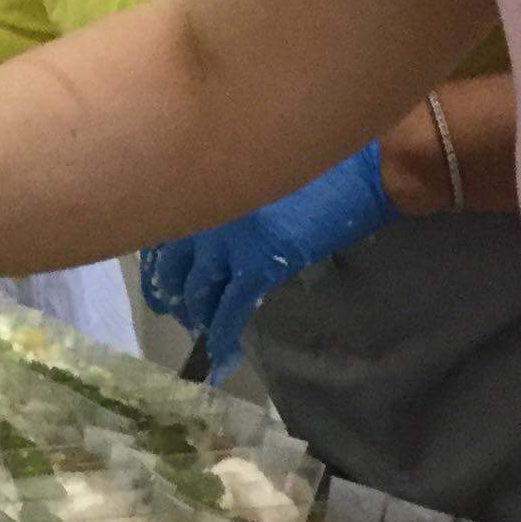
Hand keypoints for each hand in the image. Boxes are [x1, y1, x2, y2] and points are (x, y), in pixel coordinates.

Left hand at [139, 143, 392, 382]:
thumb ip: (228, 199)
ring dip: (197, 318)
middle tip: (179, 313)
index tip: (160, 285)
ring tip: (201, 334)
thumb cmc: (316, 164)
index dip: (158, 267)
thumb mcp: (257, 175)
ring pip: (198, 291)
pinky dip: (222, 336)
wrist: (362, 171)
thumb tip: (214, 237)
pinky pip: (229, 309)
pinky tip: (219, 357)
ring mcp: (229, 238)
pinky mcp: (258, 263)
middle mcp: (205, 209)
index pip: (163, 232)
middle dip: (173, 296)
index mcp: (203, 183)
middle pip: (171, 266)